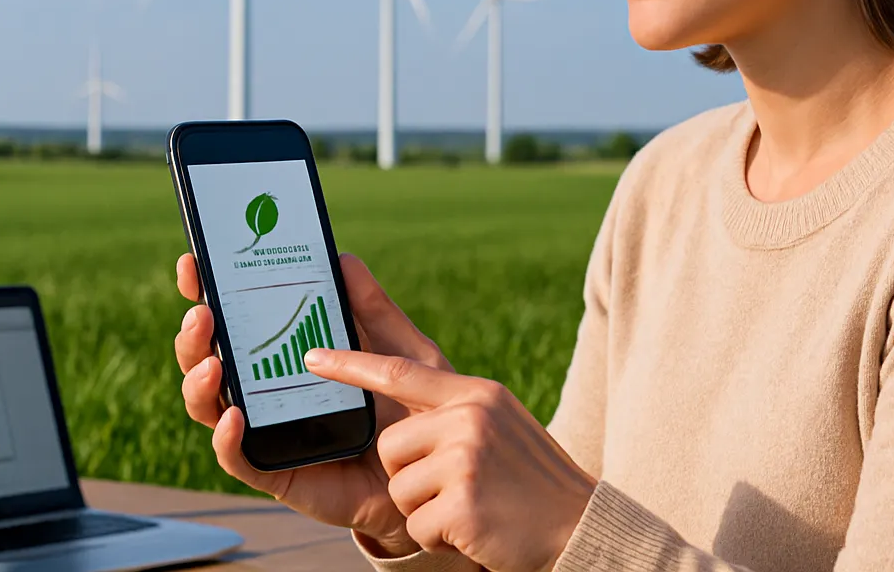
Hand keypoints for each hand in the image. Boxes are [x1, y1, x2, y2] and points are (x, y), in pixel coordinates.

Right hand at [173, 252, 451, 557]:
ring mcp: (265, 430)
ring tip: (212, 364)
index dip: (206, 290)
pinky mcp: (274, 470)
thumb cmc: (411, 410)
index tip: (194, 265)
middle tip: (202, 314)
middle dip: (194, 335)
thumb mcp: (400, 352)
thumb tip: (343, 258)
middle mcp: (265, 388)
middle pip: (207, 358)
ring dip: (199, 382)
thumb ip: (372, 309)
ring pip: (208, 405)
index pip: (233, 318)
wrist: (432, 473)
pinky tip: (234, 416)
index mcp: (287, 351)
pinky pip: (237, 458)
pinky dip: (226, 438)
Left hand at [306, 350, 596, 571]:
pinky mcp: (462, 504)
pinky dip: (441, 537)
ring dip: (426, 509)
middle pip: (390, 445)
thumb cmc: (532, 481)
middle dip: (410, 475)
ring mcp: (466, 459)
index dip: (350, 364)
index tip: (311, 356)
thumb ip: (453, 409)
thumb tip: (400, 407)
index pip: (398, 370)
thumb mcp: (498, 424)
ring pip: (399, 488)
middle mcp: (469, 418)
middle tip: (460, 487)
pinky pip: (417, 525)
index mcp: (475, 393)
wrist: (582, 526)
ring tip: (473, 508)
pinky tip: (475, 530)